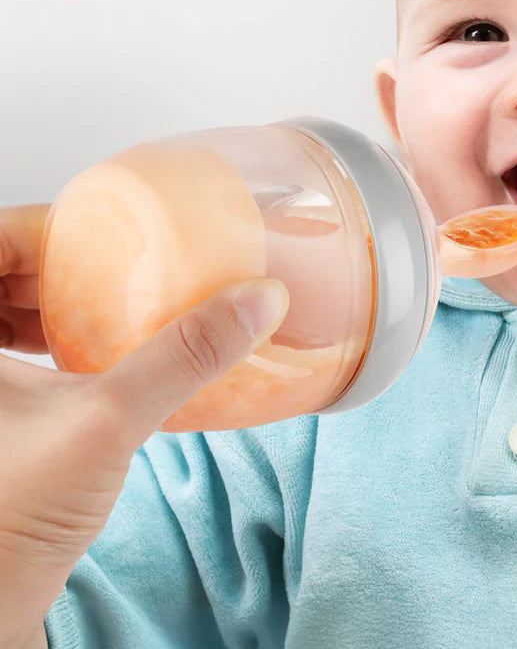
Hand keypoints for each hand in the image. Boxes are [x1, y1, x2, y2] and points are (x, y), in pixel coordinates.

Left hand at [0, 204, 289, 646]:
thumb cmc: (8, 526)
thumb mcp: (104, 422)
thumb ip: (183, 356)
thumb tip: (256, 299)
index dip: (43, 224)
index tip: (98, 227)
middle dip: (54, 261)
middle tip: (112, 257)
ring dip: (50, 302)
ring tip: (105, 298)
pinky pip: (6, 358)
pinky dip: (45, 343)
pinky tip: (88, 355)